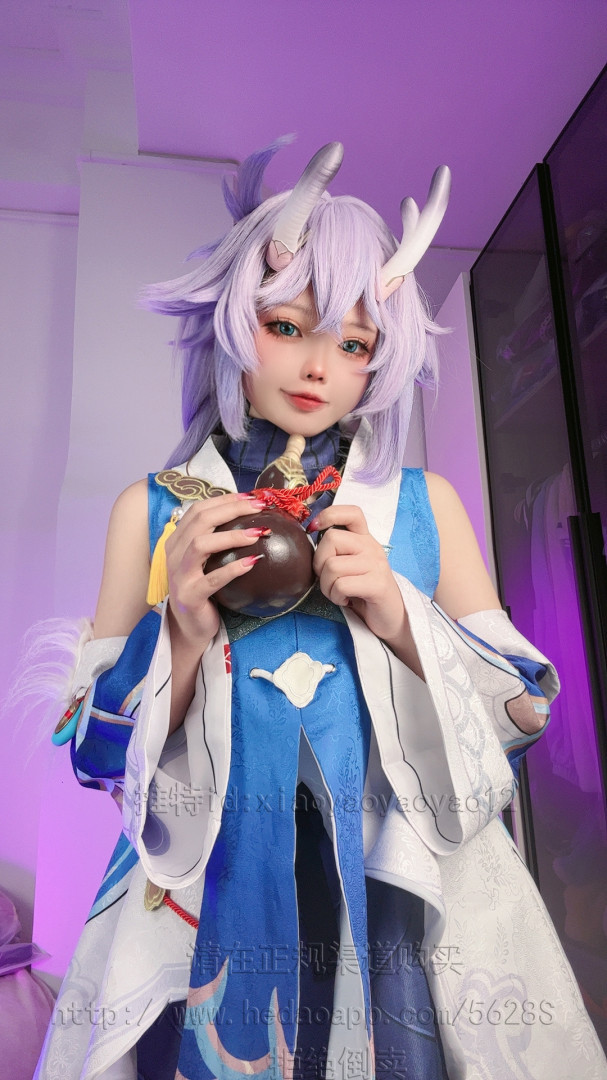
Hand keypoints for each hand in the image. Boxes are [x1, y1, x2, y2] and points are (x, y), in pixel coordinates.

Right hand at [165, 493, 266, 649]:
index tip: (252, 497)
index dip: (225, 500)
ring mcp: (179, 575)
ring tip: (258, 533)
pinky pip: (212, 579)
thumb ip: (216, 540)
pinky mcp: (190, 596)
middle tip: (260, 508)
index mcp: (177, 541)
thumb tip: (249, 516)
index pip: (199, 510)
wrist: (190, 627)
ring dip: (232, 536)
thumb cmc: (203, 589)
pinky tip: (252, 562)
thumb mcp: (205, 561)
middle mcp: (174, 554)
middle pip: (201, 521)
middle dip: (232, 509)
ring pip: (201, 545)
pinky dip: (233, 569)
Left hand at [311, 504, 407, 644]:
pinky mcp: (377, 584)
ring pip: (332, 565)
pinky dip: (336, 596)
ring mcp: (376, 565)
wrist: (390, 619)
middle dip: (319, 563)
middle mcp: (372, 547)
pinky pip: (341, 585)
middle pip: (331, 539)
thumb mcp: (350, 566)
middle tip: (328, 580)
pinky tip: (345, 600)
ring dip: (327, 586)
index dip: (329, 515)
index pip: (351, 513)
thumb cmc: (363, 593)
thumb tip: (309, 542)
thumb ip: (336, 552)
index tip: (314, 529)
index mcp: (365, 540)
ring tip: (338, 593)